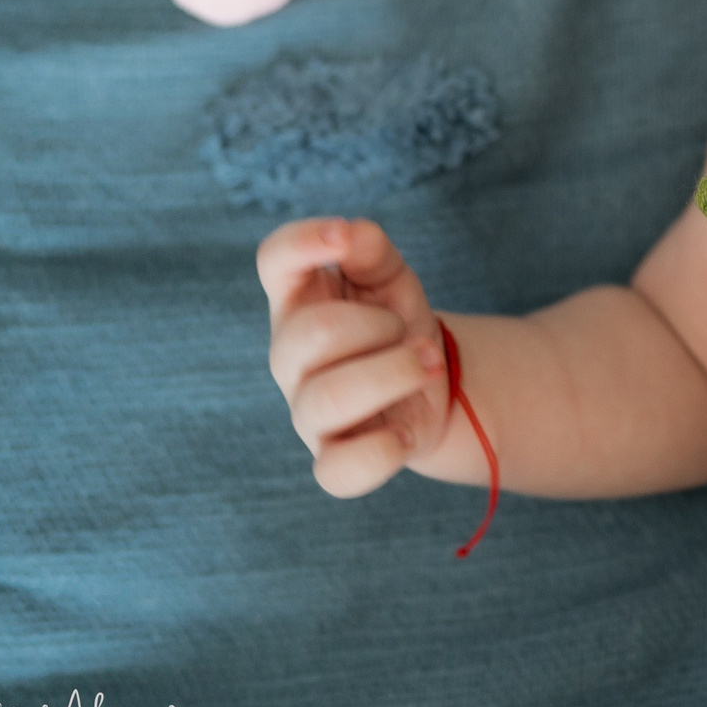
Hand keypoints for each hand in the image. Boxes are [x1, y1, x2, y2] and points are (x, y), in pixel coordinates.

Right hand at [259, 217, 451, 496]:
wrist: (431, 383)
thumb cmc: (395, 323)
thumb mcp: (391, 278)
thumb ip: (370, 251)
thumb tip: (352, 233)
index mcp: (299, 301)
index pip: (274, 261)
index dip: (302, 242)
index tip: (343, 237)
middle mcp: (291, 358)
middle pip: (313, 333)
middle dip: (378, 326)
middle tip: (406, 331)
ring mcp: (307, 413)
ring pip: (329, 399)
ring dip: (396, 373)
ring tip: (428, 364)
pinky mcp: (333, 459)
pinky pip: (337, 472)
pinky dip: (380, 453)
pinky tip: (405, 432)